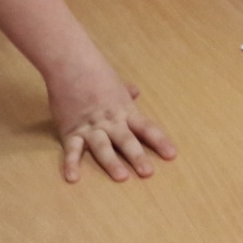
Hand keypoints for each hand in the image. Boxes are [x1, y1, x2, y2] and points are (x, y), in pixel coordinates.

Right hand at [46, 56, 177, 182]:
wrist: (71, 64)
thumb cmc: (95, 71)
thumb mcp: (115, 82)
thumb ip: (126, 92)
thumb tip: (136, 92)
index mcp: (125, 110)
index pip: (146, 128)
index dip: (159, 141)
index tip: (172, 155)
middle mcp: (110, 121)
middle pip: (126, 141)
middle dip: (138, 157)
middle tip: (148, 173)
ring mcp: (91, 127)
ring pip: (103, 147)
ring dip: (112, 163)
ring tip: (122, 177)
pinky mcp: (71, 131)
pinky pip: (71, 150)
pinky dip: (71, 164)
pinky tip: (73, 178)